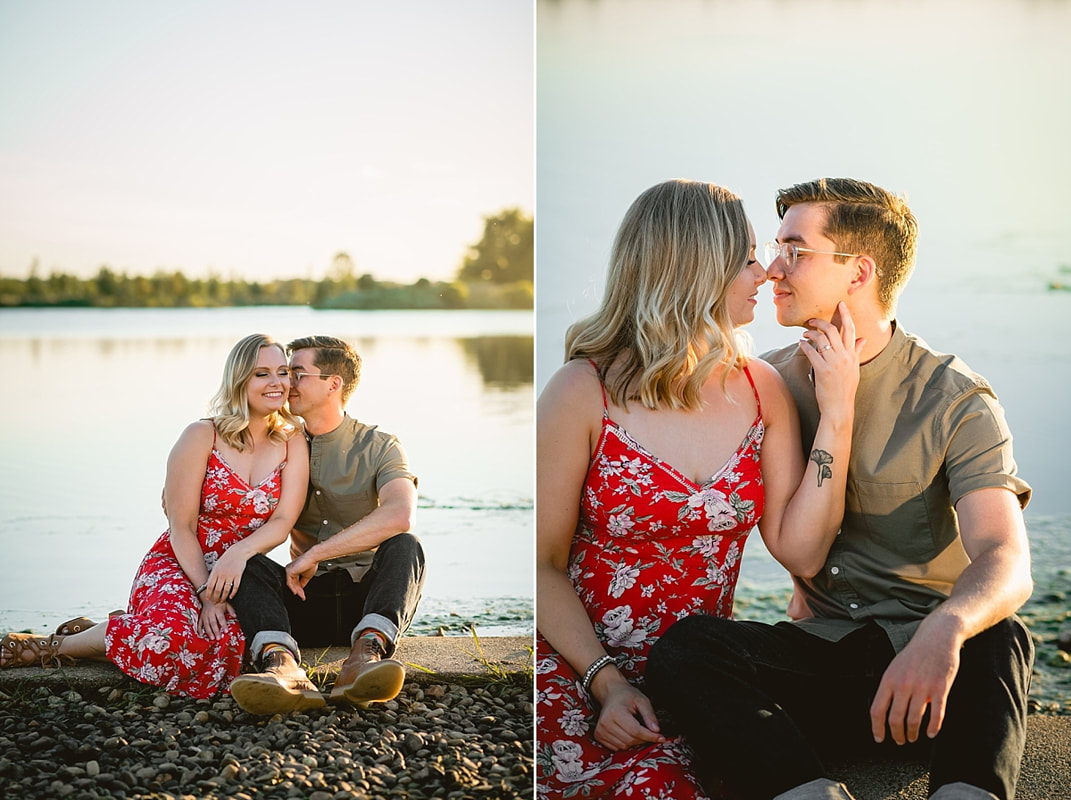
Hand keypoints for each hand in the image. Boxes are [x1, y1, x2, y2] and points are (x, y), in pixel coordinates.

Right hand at [197, 599, 234, 638]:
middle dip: (216, 631)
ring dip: (209, 632)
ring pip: (206, 624)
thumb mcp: (226, 604)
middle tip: (218, 638)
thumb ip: (231, 610)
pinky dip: (200, 629)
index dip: (224, 625)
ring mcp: (205, 615)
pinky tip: (201, 634)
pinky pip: (199, 623)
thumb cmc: (219, 602)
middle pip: (213, 623)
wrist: (209, 597)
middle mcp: (211, 613)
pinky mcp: (201, 617)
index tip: (226, 631)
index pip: (221, 619)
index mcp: (218, 610)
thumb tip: (235, 616)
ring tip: (212, 638)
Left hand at [205, 549, 245, 604]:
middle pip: (217, 590)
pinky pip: (235, 587)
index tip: (208, 599)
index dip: (209, 594)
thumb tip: (208, 585)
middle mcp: (222, 574)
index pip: (210, 586)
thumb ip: (213, 575)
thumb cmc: (226, 558)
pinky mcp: (238, 576)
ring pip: (226, 590)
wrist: (238, 552)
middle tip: (215, 603)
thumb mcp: (217, 565)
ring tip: (222, 601)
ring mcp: (231, 575)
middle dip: (216, 598)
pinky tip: (231, 596)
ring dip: (223, 597)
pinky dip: (233, 593)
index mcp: (216, 572)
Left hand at [285, 552, 319, 599]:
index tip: (302, 594)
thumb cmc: (311, 563)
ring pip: (291, 584)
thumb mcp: (307, 576)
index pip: (295, 581)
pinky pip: (289, 583)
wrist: (313, 558)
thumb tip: (301, 589)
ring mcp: (289, 570)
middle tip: (302, 596)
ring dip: (296, 591)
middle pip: (293, 583)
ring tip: (301, 595)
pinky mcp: (289, 571)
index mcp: (294, 569)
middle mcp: (290, 569)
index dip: (299, 588)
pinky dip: (293, 588)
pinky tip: (296, 592)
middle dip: (298, 591)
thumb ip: (302, 582)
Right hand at [592, 678, 666, 750]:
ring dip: (634, 742)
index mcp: (616, 712)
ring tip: (635, 729)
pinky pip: (616, 748)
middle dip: (643, 739)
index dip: (650, 736)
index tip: (661, 738)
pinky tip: (626, 733)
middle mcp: (606, 722)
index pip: (635, 731)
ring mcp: (601, 730)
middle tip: (648, 731)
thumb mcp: (641, 700)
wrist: (611, 693)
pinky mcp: (599, 735)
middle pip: (630, 740)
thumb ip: (649, 715)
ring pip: (624, 746)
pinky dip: (625, 744)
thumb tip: (656, 730)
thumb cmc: (626, 695)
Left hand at [800, 302, 863, 420]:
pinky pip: (811, 352)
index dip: (846, 315)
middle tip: (812, 320)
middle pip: (833, 330)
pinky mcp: (822, 370)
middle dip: (821, 322)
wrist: (839, 407)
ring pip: (821, 339)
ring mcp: (833, 363)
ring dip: (811, 333)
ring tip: (805, 333)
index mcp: (852, 355)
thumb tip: (863, 339)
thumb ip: (856, 352)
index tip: (841, 304)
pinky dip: (804, 345)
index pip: (851, 330)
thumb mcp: (854, 369)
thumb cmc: (845, 388)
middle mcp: (844, 356)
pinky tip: (800, 343)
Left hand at [870, 618, 961, 744]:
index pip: (877, 710)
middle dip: (897, 734)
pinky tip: (931, 733)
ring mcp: (922, 687)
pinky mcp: (940, 688)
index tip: (879, 739)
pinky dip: (933, 728)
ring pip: (914, 720)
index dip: (877, 728)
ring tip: (913, 737)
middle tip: (900, 741)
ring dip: (913, 733)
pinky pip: (937, 715)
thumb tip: (883, 711)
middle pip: (895, 719)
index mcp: (889, 679)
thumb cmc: (915, 654)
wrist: (937, 637)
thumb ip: (890, 687)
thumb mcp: (895, 667)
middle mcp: (903, 684)